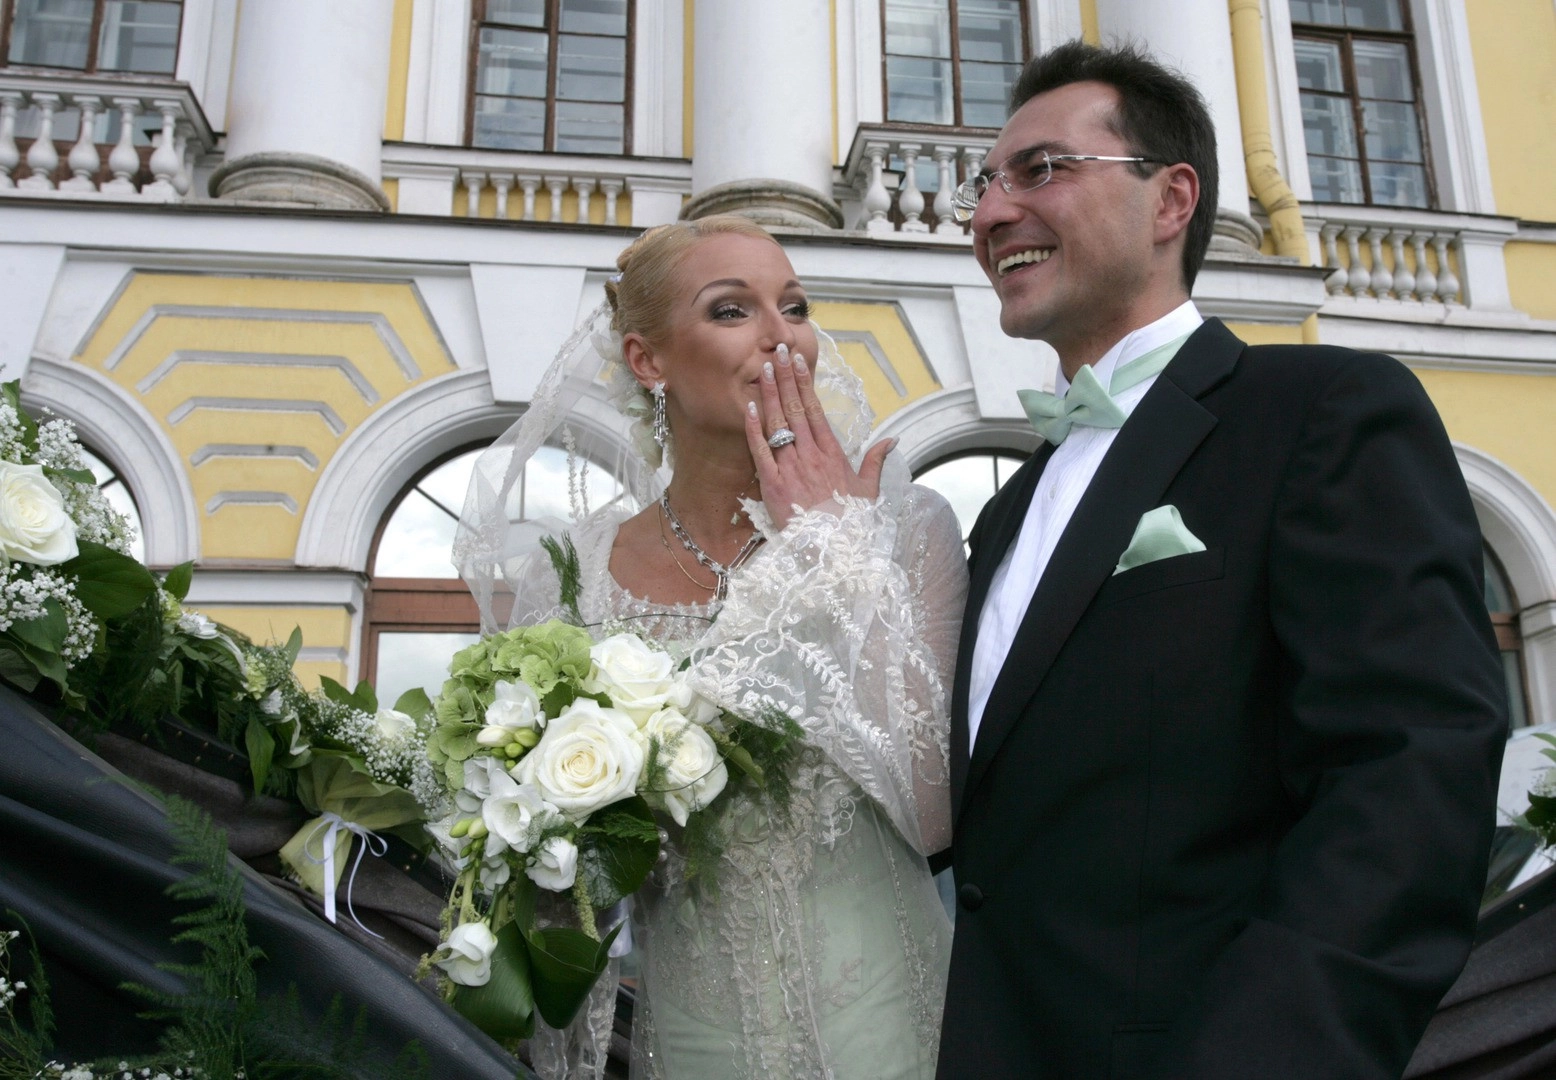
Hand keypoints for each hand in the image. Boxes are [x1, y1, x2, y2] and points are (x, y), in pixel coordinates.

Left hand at [745, 343, 894, 529]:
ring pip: (778, 424)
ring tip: (765, 369)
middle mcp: (811, 455)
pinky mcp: (772, 484)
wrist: (833, 551)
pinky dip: (754, 428)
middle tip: (777, 352)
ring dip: (770, 394)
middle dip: (786, 378)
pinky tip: (748, 407)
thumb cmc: (851, 523)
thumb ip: (876, 461)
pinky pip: (760, 451)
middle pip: (795, 409)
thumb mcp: (869, 491)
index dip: (804, 383)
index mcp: (832, 453)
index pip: (815, 409)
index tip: (798, 362)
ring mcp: (790, 468)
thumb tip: (892, 439)